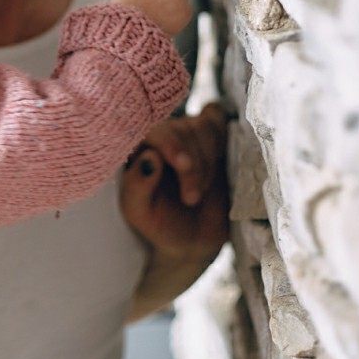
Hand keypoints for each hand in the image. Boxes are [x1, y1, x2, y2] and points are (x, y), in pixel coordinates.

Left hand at [121, 102, 230, 261]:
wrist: (193, 237)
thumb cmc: (160, 222)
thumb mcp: (140, 213)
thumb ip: (136, 186)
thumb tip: (150, 156)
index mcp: (138, 148)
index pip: (154, 131)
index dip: (171, 144)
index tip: (184, 166)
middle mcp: (162, 135)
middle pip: (183, 130)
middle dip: (193, 167)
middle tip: (191, 199)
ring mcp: (187, 132)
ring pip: (204, 128)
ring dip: (208, 163)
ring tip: (200, 191)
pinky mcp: (211, 134)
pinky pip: (218, 121)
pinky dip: (222, 138)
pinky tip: (218, 161)